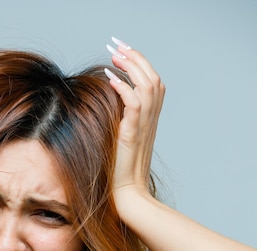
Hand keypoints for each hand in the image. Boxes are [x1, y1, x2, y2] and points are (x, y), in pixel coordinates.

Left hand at [105, 40, 164, 200]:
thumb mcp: (120, 144)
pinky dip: (123, 88)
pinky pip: (134, 104)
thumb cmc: (119, 175)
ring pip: (148, 86)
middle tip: (117, 47)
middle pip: (154, 79)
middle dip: (136, 58)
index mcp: (149, 122)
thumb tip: (104, 110)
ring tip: (114, 57)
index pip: (153, 84)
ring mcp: (143, 128)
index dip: (141, 65)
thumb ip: (118, 125)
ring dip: (131, 67)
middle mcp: (150, 122)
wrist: (126, 196)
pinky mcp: (132, 135)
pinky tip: (110, 79)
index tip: (122, 54)